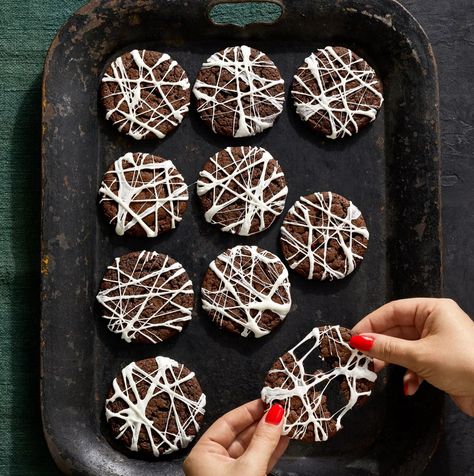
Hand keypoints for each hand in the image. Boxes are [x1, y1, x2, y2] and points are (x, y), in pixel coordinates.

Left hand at [183, 399, 288, 475]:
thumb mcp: (249, 468)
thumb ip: (264, 439)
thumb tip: (278, 412)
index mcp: (202, 454)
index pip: (227, 423)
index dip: (249, 410)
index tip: (269, 400)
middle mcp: (212, 462)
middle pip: (240, 435)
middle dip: (263, 423)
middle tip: (283, 408)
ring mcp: (227, 474)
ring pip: (250, 449)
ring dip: (269, 436)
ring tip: (288, 420)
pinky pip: (256, 462)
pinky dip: (269, 452)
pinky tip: (284, 439)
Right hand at [351, 298, 473, 415]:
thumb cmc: (462, 364)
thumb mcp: (419, 355)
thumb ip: (386, 347)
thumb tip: (358, 340)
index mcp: (432, 309)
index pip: (393, 310)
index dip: (371, 323)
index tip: (353, 336)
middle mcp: (435, 321)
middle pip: (397, 329)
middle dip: (380, 344)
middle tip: (360, 355)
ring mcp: (439, 341)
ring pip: (405, 346)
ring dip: (392, 360)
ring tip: (376, 370)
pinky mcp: (442, 360)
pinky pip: (417, 361)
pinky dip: (410, 373)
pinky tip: (408, 386)